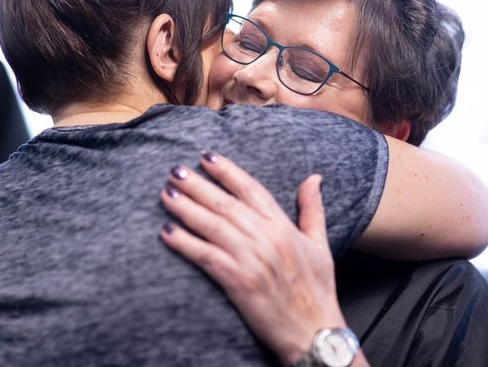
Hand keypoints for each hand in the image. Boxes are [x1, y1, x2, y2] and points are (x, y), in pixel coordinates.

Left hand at [159, 152, 345, 364]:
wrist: (314, 332)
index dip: (227, 171)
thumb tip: (313, 178)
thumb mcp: (320, 244)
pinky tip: (166, 232)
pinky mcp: (239, 282)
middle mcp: (266, 237)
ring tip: (167, 193)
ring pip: (212, 225)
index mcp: (283, 226)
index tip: (206, 156)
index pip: (251, 189)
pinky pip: (206, 256)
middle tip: (175, 170)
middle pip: (225, 203)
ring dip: (186, 208)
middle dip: (198, 184)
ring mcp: (251, 259)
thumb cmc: (317, 289)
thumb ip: (312, 208)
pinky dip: (185, 243)